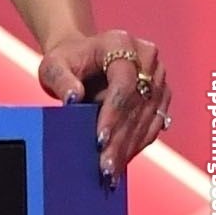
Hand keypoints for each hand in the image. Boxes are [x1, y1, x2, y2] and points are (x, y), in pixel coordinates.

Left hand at [38, 30, 170, 185]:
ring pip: (148, 118)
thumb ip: (61, 79)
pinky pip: (153, 124)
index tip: (99, 141)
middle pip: (137, 104)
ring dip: (130, 147)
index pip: (123, 83)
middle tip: (105, 168)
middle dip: (120, 139)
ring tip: (111, 172)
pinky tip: (122, 163)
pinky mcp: (161, 94)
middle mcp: (146, 56)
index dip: (113, 114)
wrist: (83, 58)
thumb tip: (73, 97)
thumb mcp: (53, 65)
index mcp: (120, 42)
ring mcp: (157, 76)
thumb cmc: (66, 61)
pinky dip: (137, 145)